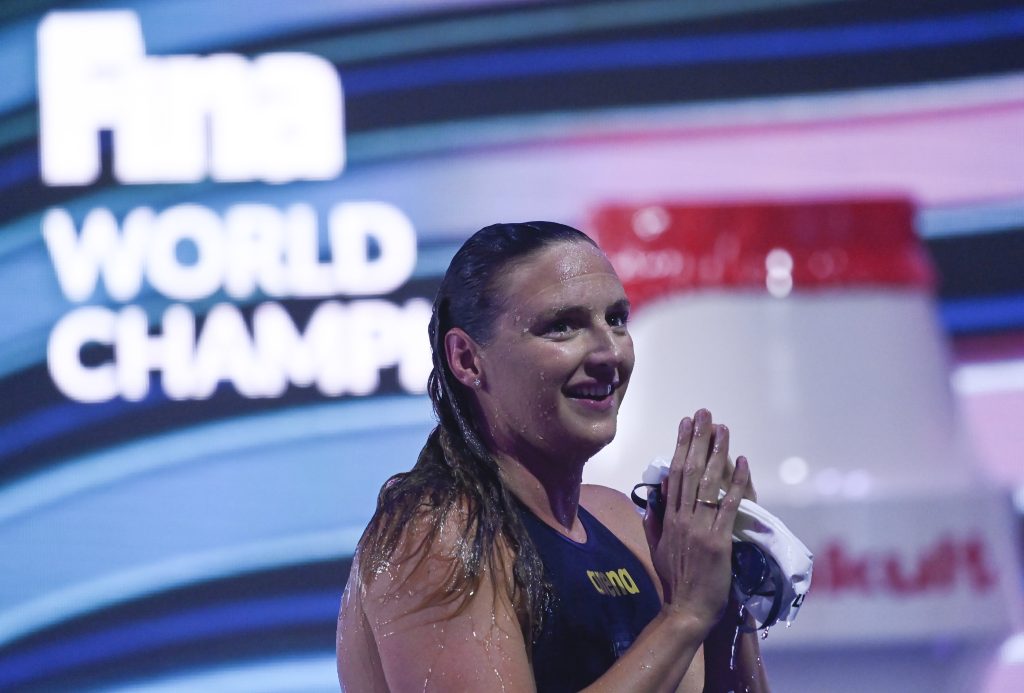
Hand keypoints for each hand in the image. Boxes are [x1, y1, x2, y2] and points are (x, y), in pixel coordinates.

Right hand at [644, 409, 750, 630]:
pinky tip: (742, 462)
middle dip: (697, 439)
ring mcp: (699, 529)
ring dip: (716, 453)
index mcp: (668, 518)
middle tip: (703, 414)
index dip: (680, 446)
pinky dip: (736, 483)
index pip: (674, 474)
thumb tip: (653, 496)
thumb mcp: (657, 548)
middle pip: (689, 471)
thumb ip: (654, 521)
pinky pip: (727, 506)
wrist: (687, 610)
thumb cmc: (675, 580)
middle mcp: (682, 518)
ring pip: (708, 483)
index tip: (684, 424)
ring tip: (722, 429)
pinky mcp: (717, 541)